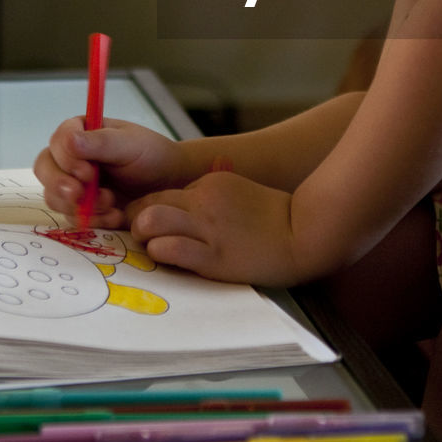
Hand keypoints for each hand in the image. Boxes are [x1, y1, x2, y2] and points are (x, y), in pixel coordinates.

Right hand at [34, 117, 187, 227]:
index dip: (66, 158)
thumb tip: (69, 140)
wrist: (169, 184)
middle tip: (80, 195)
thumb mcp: (130, 144)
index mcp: (80, 132)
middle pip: (45, 170)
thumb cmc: (151, 155)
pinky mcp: (81, 208)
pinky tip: (116, 216)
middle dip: (60, 184)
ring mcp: (74, 183)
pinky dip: (92, 219)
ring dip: (79, 204)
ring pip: (54, 196)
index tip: (87, 172)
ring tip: (111, 203)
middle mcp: (71, 157)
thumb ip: (101, 142)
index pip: (58, 142)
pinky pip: (72, 217)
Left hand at [128, 170, 301, 285]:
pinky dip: (160, 252)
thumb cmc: (273, 219)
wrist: (306, 233)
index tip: (142, 225)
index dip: (144, 210)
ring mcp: (208, 227)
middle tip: (139, 238)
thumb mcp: (236, 194)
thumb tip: (178, 212)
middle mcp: (204, 201)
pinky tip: (163, 257)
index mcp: (209, 184)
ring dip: (143, 235)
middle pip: (147, 204)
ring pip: (152, 221)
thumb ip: (207, 199)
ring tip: (150, 248)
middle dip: (135, 223)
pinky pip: (173, 249)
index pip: (159, 193)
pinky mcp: (215, 255)